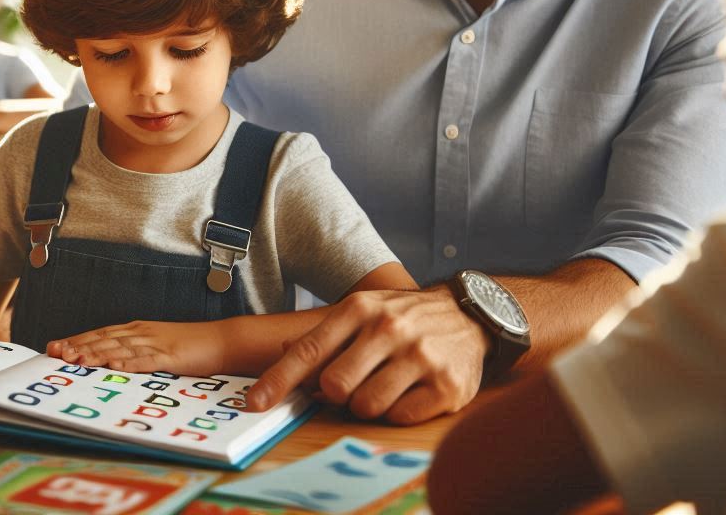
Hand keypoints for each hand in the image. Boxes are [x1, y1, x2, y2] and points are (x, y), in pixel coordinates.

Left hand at [48, 320, 226, 375]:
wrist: (221, 341)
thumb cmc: (189, 346)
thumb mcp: (156, 346)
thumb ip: (134, 351)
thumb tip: (108, 360)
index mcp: (137, 330)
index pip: (100, 334)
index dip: (76, 340)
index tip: (53, 347)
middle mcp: (142, 333)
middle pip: (104, 338)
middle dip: (78, 346)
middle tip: (56, 353)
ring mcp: (156, 343)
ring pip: (120, 348)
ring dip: (96, 354)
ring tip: (76, 360)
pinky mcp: (171, 356)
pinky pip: (147, 360)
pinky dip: (129, 363)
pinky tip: (114, 366)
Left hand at [248, 288, 489, 424]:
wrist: (469, 315)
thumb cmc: (404, 317)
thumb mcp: (363, 310)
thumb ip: (325, 336)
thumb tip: (282, 355)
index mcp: (360, 308)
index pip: (309, 351)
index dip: (278, 381)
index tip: (255, 404)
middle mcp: (389, 328)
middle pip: (335, 386)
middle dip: (336, 394)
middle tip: (353, 384)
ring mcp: (420, 356)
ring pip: (366, 406)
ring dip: (367, 405)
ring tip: (384, 385)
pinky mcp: (447, 385)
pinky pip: (400, 417)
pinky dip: (397, 412)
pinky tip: (410, 391)